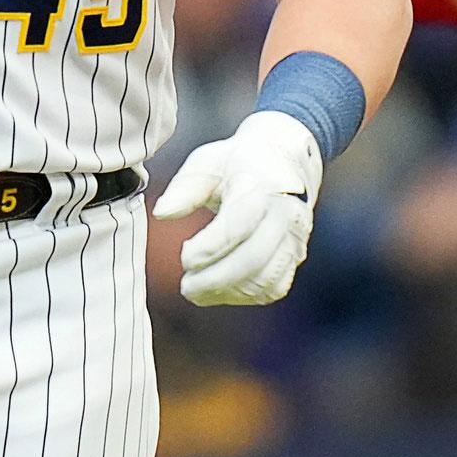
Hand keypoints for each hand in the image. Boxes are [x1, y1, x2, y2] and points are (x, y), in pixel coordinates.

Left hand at [154, 112, 320, 305]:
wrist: (283, 160)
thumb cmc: (238, 163)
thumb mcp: (208, 163)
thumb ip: (184, 188)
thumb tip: (162, 213)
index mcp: (262, 186)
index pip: (239, 223)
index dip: (211, 247)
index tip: (185, 258)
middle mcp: (285, 215)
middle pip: (253, 258)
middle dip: (216, 279)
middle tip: (186, 286)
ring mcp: (294, 238)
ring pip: (265, 279)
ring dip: (228, 292)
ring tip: (196, 291)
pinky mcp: (294, 257)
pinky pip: (273, 287)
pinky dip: (245, 296)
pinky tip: (220, 291)